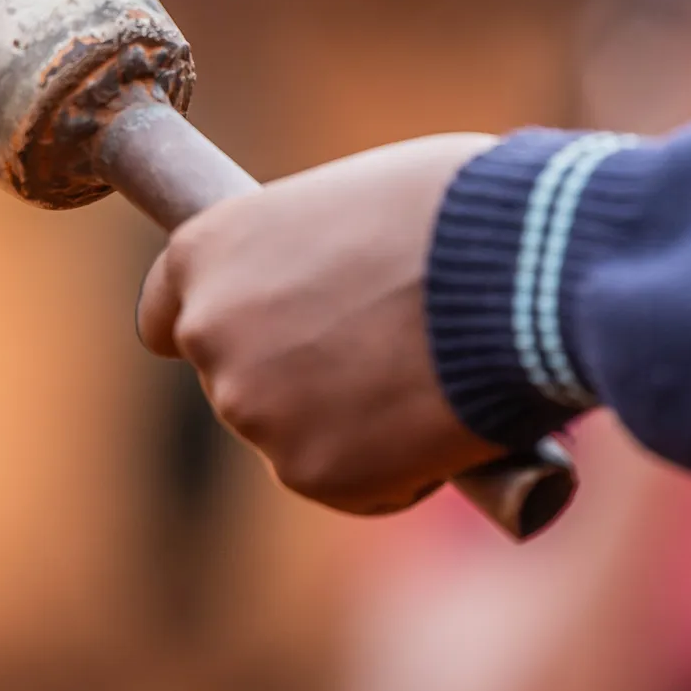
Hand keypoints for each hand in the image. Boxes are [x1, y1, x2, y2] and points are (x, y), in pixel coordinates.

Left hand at [137, 134, 506, 515]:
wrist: (524, 271)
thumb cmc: (458, 212)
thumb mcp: (358, 204)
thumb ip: (315, 259)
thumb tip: (337, 297)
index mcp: (207, 252)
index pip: (166, 314)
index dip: (223, 326)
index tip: (255, 335)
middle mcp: (210, 333)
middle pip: (241, 380)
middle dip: (301, 376)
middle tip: (387, 352)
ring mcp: (256, 411)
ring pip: (298, 436)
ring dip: (352, 423)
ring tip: (429, 374)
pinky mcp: (312, 474)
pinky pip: (354, 486)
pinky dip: (397, 469)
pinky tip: (441, 419)